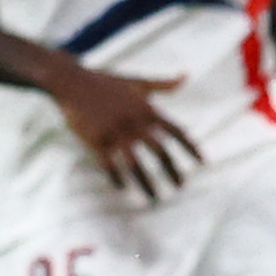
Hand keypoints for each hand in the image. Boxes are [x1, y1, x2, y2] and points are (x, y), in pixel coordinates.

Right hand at [52, 63, 203, 200]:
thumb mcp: (136, 82)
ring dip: (147, 184)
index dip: (190, 147)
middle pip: (160, 152)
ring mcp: (115, 132)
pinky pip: (109, 166)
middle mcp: (134, 122)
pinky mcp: (96, 140)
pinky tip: (122, 189)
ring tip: (155, 199)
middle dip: (173, 171)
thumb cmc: (106, 82)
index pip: (176, 131)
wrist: (73, 82)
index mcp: (146, 109)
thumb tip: (186, 76)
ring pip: (135, 165)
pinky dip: (117, 178)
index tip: (203, 162)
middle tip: (181, 187)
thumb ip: (162, 84)